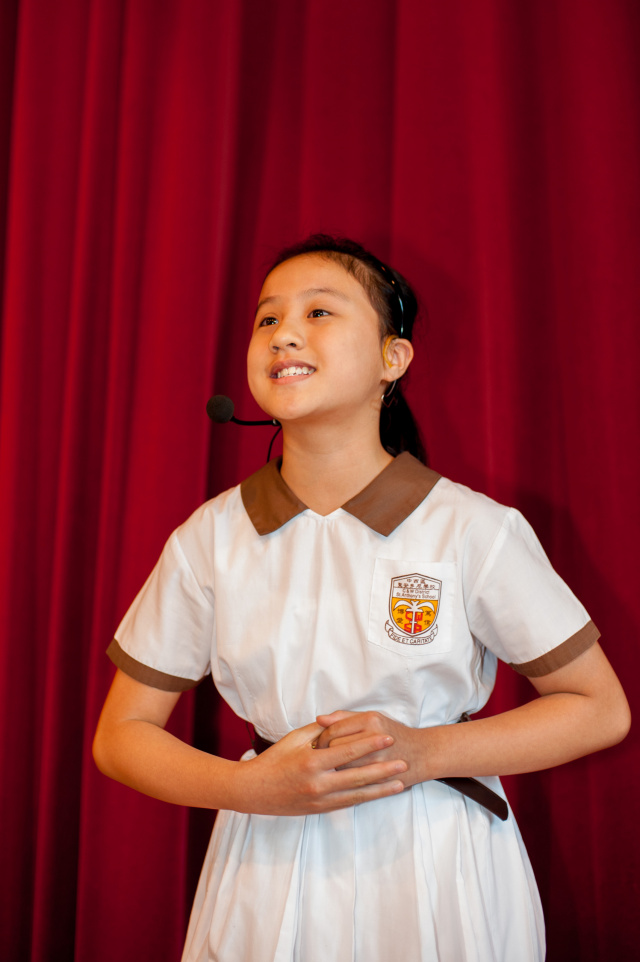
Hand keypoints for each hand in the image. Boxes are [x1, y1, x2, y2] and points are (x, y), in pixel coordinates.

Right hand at [230, 720, 407, 815]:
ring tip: (400, 783)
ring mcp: (319, 800)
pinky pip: (347, 803)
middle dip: (383, 769)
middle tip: (403, 761)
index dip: (369, 744)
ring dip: (380, 789)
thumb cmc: (274, 760)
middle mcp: (317, 783)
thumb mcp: (294, 739)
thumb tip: (340, 721)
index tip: (387, 736)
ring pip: (356, 795)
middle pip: (357, 776)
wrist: (254, 791)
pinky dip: (365, 798)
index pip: (347, 752)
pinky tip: (379, 794)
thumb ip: (319, 730)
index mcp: (311, 762)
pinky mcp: (320, 810)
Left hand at [315, 710, 427, 788]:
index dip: (322, 738)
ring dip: (333, 769)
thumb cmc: (392, 732)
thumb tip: (319, 719)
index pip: (334, 730)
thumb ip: (344, 717)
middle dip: (325, 754)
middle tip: (321, 757)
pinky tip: (340, 779)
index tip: (318, 743)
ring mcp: (379, 759)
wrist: (422, 753)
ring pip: (343, 767)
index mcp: (370, 720)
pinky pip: (355, 782)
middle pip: (336, 748)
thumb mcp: (370, 717)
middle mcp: (375, 737)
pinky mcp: (382, 777)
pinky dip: (344, 781)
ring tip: (329, 768)